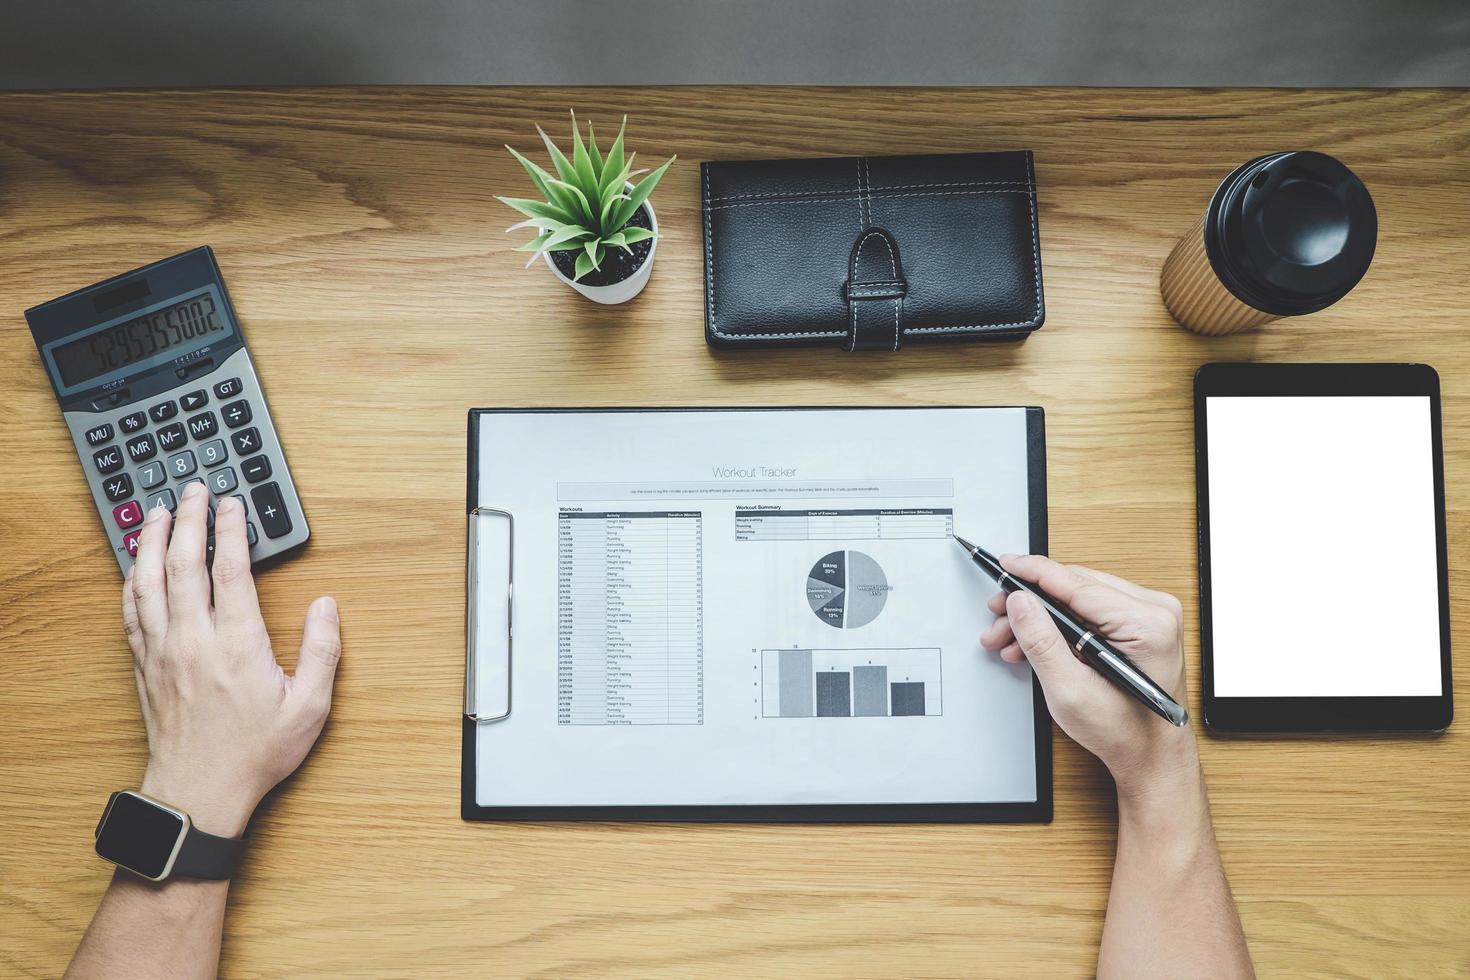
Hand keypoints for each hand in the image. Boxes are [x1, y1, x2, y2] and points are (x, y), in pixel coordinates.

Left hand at [120, 482, 341, 836]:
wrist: (199, 792)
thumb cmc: (255, 753)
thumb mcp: (309, 707)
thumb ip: (322, 651)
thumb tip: (326, 606)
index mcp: (237, 645)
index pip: (230, 570)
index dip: (232, 530)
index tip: (233, 504)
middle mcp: (193, 640)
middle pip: (183, 563)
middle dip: (188, 520)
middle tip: (193, 492)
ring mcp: (162, 652)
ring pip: (148, 581)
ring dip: (151, 541)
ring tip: (157, 513)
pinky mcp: (144, 666)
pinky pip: (131, 611)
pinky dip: (132, 580)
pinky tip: (136, 565)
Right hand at [980, 554, 1195, 796]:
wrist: (1150, 756)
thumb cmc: (1126, 732)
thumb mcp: (1070, 690)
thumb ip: (1041, 641)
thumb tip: (1019, 602)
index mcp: (1147, 624)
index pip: (1077, 583)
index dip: (1034, 572)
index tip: (1005, 565)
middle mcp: (1155, 612)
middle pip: (1075, 587)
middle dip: (1031, 604)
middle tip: (999, 621)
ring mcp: (1150, 616)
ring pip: (1079, 598)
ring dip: (1041, 616)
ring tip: (1011, 639)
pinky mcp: (1141, 624)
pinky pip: (1091, 610)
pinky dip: (1060, 624)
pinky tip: (1036, 641)